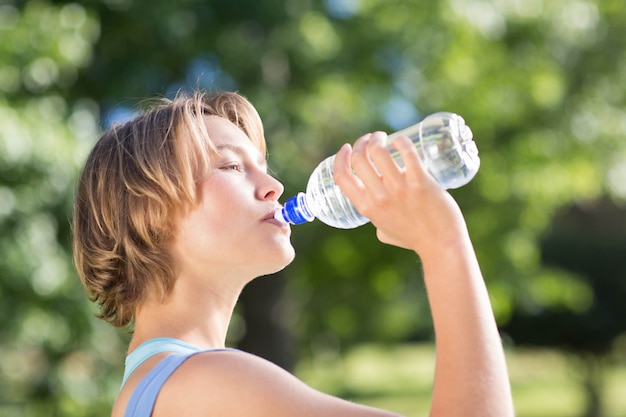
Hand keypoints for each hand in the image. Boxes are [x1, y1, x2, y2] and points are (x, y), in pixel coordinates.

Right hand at [333, 131, 468, 254]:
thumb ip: (377, 221)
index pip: (341, 177)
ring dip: (378, 138)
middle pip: (358, 159)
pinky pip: (407, 153)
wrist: (441, 245)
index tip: (345, 148)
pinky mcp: (420, 182)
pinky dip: (401, 141)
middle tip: (371, 139)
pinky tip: (401, 140)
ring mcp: (399, 189)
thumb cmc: (414, 238)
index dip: (339, 158)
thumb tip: (377, 216)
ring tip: (384, 137)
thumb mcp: (383, 231)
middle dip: (361, 142)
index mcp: (366, 208)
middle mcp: (379, 197)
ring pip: (378, 152)